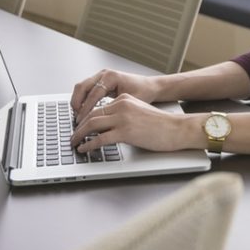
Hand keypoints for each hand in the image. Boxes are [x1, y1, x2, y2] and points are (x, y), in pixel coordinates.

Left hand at [70, 94, 199, 153]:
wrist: (177, 128)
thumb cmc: (162, 124)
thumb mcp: (139, 112)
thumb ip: (123, 115)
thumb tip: (107, 128)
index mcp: (124, 100)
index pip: (98, 108)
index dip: (85, 119)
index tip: (79, 127)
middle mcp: (121, 105)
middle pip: (91, 115)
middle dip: (78, 127)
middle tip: (72, 136)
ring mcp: (123, 118)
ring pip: (92, 125)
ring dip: (79, 135)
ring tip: (74, 143)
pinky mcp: (126, 132)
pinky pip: (100, 139)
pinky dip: (89, 145)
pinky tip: (84, 149)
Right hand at [71, 69, 161, 117]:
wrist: (150, 86)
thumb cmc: (144, 92)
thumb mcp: (130, 101)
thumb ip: (115, 109)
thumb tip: (101, 121)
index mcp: (111, 77)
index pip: (93, 94)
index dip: (86, 109)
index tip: (81, 120)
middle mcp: (104, 74)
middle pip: (82, 87)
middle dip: (76, 103)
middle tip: (76, 118)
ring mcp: (101, 76)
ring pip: (81, 86)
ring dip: (77, 100)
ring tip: (78, 115)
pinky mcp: (100, 80)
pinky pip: (86, 88)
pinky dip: (82, 99)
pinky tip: (83, 110)